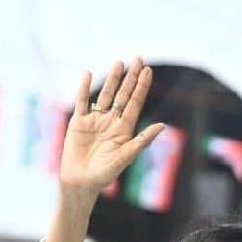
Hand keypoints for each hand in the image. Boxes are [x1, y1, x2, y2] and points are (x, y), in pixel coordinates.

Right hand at [59, 57, 164, 194]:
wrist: (81, 182)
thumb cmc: (105, 174)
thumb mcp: (126, 157)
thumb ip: (142, 140)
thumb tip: (162, 125)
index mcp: (124, 129)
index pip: (135, 103)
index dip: (141, 86)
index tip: (147, 70)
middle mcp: (111, 122)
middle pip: (122, 95)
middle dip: (130, 78)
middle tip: (137, 59)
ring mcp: (95, 121)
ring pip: (104, 95)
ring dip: (111, 79)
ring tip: (118, 63)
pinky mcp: (78, 123)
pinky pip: (82, 102)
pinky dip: (84, 88)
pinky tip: (88, 75)